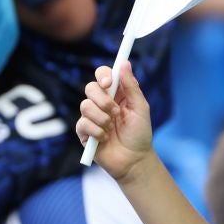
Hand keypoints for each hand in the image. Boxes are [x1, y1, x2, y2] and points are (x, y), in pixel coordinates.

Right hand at [76, 61, 154, 183]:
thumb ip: (131, 86)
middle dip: (103, 100)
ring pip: (85, 105)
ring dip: (102, 118)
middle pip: (90, 88)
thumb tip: (124, 63)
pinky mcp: (84, 132)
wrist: (134, 160)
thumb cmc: (139, 134)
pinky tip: (105, 138)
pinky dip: (97, 131)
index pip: (103, 75)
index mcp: (115, 94)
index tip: (109, 83)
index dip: (103, 75)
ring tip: (112, 129)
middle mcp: (101, 103)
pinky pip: (83, 124)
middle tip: (116, 113)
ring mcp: (91, 117)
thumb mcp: (140, 108)